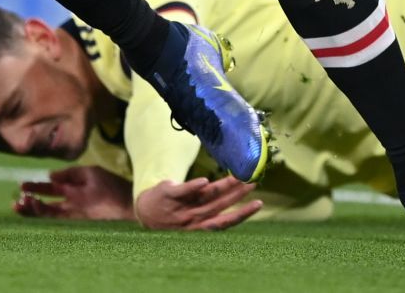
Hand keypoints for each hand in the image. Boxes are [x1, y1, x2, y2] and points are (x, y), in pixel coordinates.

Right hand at [13, 166, 134, 221]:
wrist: (127, 202)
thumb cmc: (112, 186)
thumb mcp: (90, 173)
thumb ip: (70, 173)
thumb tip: (50, 174)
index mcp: (74, 188)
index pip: (52, 188)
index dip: (37, 187)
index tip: (22, 185)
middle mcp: (71, 201)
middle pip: (46, 202)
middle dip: (31, 200)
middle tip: (17, 199)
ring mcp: (72, 211)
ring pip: (48, 212)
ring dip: (33, 209)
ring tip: (20, 204)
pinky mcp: (74, 219)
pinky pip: (55, 217)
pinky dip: (43, 212)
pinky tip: (34, 205)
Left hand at [133, 176, 261, 230]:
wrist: (146, 211)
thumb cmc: (176, 215)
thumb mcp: (193, 218)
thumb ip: (212, 208)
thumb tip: (236, 193)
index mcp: (200, 226)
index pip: (225, 221)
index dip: (242, 213)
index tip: (259, 203)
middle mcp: (192, 219)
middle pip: (218, 206)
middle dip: (237, 195)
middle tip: (254, 183)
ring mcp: (180, 207)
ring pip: (206, 197)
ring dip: (223, 187)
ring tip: (239, 177)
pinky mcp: (168, 194)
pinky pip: (182, 191)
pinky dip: (193, 187)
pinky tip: (205, 181)